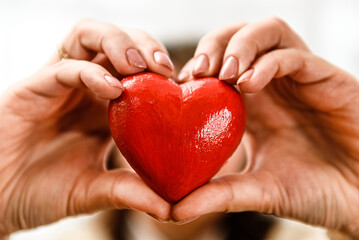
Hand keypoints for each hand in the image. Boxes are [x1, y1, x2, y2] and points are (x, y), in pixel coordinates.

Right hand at [0, 19, 171, 235]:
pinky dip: (92, 72)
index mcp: (106, 108)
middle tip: (168, 70)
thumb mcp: (96, 191)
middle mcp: (87, 89)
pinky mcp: (34, 87)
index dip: (164, 71)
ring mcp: (61, 84)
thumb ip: (130, 192)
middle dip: (146, 47)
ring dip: (121, 44)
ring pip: (91, 36)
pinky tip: (113, 90)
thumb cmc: (43, 193)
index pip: (140, 71)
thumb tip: (171, 208)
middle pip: (120, 43)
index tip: (186, 87)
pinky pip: (67, 66)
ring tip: (141, 67)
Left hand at [173, 17, 358, 237]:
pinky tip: (250, 85)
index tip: (177, 88)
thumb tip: (174, 210)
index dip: (194, 69)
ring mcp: (298, 78)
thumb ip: (219, 194)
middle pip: (237, 37)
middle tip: (196, 73)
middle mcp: (271, 85)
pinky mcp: (326, 78)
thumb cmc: (311, 192)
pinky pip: (294, 55)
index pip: (216, 65)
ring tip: (223, 72)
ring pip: (267, 32)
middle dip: (213, 45)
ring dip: (239, 44)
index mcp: (250, 104)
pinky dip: (269, 62)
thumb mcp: (258, 191)